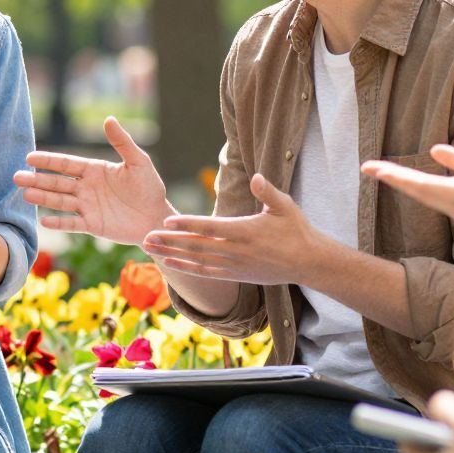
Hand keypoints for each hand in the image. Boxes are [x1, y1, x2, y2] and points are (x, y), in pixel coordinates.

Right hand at [14, 117, 172, 245]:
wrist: (157, 218)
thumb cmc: (150, 188)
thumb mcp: (138, 162)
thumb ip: (122, 142)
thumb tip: (108, 119)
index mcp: (94, 170)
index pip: (66, 164)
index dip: (48, 161)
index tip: (29, 157)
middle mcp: (86, 188)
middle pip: (57, 182)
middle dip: (37, 179)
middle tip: (16, 177)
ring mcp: (87, 207)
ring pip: (60, 201)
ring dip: (43, 198)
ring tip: (25, 194)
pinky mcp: (92, 225)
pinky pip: (72, 224)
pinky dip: (59, 223)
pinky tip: (44, 221)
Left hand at [140, 172, 327, 284]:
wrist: (308, 263)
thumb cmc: (297, 230)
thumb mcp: (286, 207)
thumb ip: (268, 192)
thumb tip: (257, 177)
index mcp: (247, 231)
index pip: (211, 227)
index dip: (188, 224)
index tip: (167, 221)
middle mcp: (237, 251)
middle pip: (196, 246)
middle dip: (169, 241)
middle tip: (144, 236)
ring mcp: (235, 266)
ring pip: (196, 261)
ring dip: (170, 255)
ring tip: (148, 249)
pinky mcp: (236, 275)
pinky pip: (205, 273)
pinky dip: (185, 269)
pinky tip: (168, 265)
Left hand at [361, 127, 453, 251]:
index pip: (424, 186)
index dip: (401, 178)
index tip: (379, 172)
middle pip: (418, 189)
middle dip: (393, 177)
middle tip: (366, 167)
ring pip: (427, 189)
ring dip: (404, 179)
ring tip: (381, 170)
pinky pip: (444, 186)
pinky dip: (430, 175)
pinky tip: (430, 156)